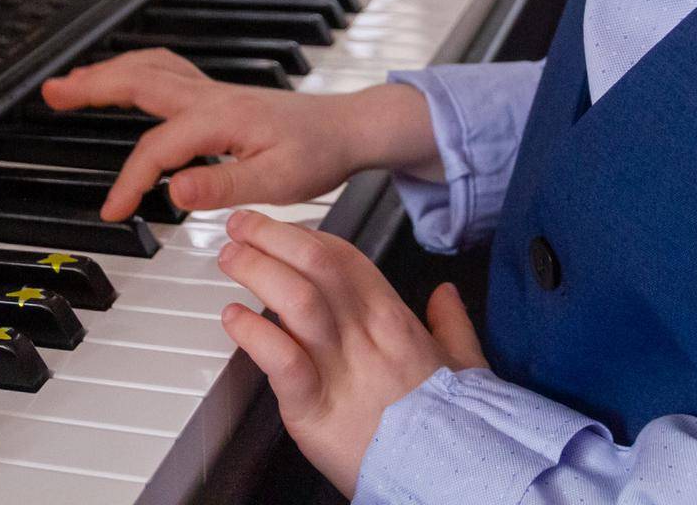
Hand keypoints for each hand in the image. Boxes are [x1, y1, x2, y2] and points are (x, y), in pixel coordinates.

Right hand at [38, 49, 384, 219]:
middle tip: (52, 90)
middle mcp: (214, 97)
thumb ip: (224, 186)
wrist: (349, 129)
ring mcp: (216, 93)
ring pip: (154, 69)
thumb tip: (174, 190)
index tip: (113, 212)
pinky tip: (126, 82)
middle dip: (95, 84)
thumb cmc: (319, 154)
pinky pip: (169, 74)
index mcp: (222, 117)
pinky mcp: (220, 98)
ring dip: (111, 72)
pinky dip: (137, 73)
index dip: (130, 181)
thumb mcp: (278, 181)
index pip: (158, 148)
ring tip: (72, 82)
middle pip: (143, 80)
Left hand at [218, 208, 488, 496]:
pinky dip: (254, 334)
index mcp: (394, 318)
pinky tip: (233, 318)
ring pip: (297, 299)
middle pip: (316, 264)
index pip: (345, 257)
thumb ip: (451, 321)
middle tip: (243, 224)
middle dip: (273, 236)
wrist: (446, 471)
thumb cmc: (450, 423)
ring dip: (258, 270)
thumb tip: (446, 293)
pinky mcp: (314, 408)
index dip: (308, 235)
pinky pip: (282, 361)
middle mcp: (365, 333)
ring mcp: (340, 368)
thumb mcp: (464, 361)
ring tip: (231, 258)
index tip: (283, 227)